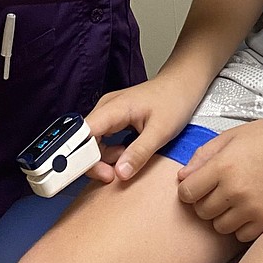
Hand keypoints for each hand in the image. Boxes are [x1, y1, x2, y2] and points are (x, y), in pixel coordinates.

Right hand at [84, 71, 205, 183]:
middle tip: (112, 176)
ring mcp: (107, 113)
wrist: (181, 86)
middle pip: (83, 140)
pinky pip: (100, 140)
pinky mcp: (112, 119)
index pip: (83, 133)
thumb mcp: (160, 131)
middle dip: (93, 162)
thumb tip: (120, 173)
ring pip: (91, 142)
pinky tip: (124, 155)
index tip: (94, 173)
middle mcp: (104, 109)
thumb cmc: (173, 102)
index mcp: (112, 108)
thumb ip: (139, 153)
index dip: (80, 156)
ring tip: (125, 162)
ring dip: (103, 159)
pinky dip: (108, 153)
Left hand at [176, 116, 262, 242]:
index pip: (187, 193)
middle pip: (202, 212)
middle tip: (217, 189)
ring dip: (221, 215)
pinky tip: (247, 208)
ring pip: (220, 226)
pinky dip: (240, 225)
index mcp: (223, 166)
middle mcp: (236, 190)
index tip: (196, 185)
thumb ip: (202, 156)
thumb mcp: (230, 136)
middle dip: (204, 202)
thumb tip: (182, 178)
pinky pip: (241, 235)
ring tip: (234, 198)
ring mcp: (253, 207)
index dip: (188, 190)